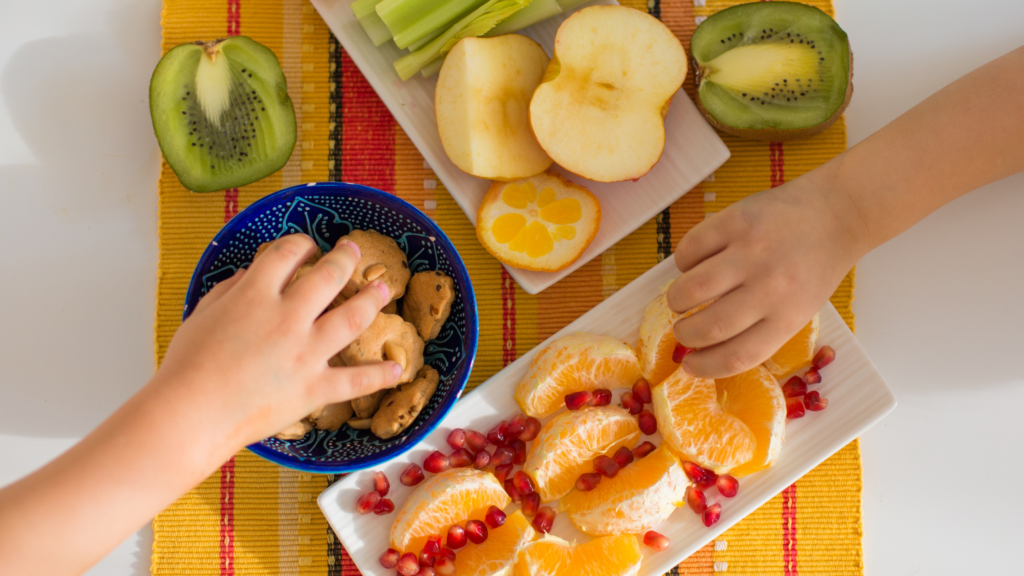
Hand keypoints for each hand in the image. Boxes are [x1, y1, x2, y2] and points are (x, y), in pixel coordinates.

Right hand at [153, 233, 400, 448]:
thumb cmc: (186, 367)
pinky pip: (356, 381)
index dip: (301, 244)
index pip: (287, 254)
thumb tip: (249, 274)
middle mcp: (287, 318)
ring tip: (383, 288)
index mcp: (255, 295)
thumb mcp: (201, 315)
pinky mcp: (314, 389)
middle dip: (345, 259)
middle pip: (328, 277)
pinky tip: (397, 368)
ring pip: (351, 318)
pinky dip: (379, 375)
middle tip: (354, 250)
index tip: (308, 245)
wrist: (189, 415)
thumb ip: (229, 290)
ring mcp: (305, 353)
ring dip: (371, 300)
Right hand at [666, 172, 865, 377]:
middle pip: (710, 327)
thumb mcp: (799, 308)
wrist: (836, 212)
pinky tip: (692, 264)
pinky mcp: (735, 221)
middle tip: (681, 330)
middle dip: (684, 334)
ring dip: (676, 300)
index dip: (705, 366)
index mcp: (788, 316)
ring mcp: (751, 251)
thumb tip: (708, 345)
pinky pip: (690, 249)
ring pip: (691, 289)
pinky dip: (682, 262)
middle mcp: (770, 287)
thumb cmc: (815, 266)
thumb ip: (761, 327)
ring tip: (680, 299)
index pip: (738, 356)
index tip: (690, 365)